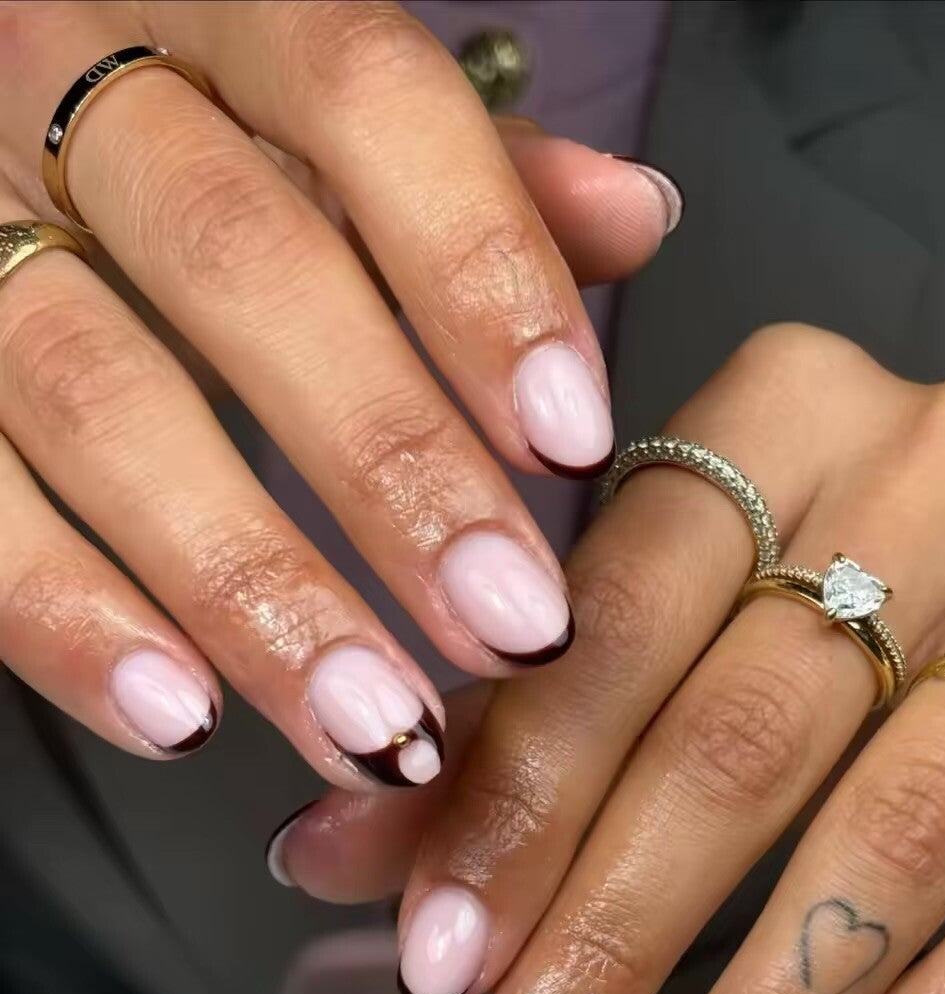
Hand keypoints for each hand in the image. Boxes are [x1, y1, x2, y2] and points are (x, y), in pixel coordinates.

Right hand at [0, 2, 674, 774]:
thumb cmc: (209, 132)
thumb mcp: (338, 123)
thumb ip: (478, 174)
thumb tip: (632, 216)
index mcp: (220, 12)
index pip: (364, 97)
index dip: (478, 270)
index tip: (574, 440)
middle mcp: (69, 93)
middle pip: (237, 262)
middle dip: (391, 463)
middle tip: (512, 626)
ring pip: (95, 398)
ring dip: (248, 582)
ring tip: (377, 726)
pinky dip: (69, 618)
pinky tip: (186, 718)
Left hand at [277, 324, 944, 993]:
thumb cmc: (805, 560)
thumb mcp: (655, 589)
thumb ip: (502, 719)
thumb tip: (327, 855)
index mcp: (772, 414)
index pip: (613, 625)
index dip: (518, 806)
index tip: (441, 964)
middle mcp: (923, 475)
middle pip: (743, 740)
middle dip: (614, 943)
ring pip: (896, 829)